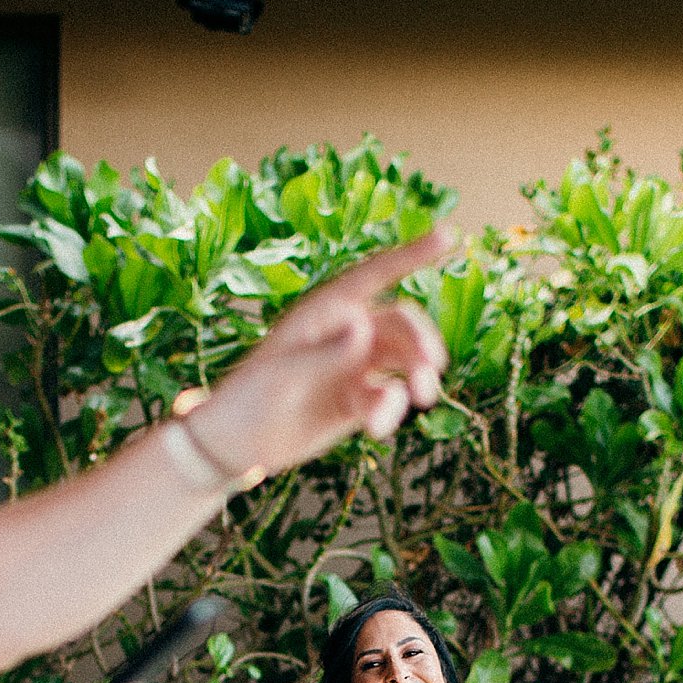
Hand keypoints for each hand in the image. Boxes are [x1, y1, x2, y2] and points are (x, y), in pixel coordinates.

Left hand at [182, 229, 453, 479]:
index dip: (411, 255)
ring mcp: (353, 368)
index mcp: (325, 312)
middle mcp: (345, 334)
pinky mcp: (357, 402)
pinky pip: (388, 398)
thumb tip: (363, 327)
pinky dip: (390, 410)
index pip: (374, 276)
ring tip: (420, 397)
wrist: (234, 446)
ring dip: (417, 376)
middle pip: (402, 324)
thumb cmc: (247, 397)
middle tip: (432, 366)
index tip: (447, 236)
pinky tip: (376, 429)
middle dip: (421, 341)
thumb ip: (325, 353)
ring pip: (403, 362)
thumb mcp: (283, 374)